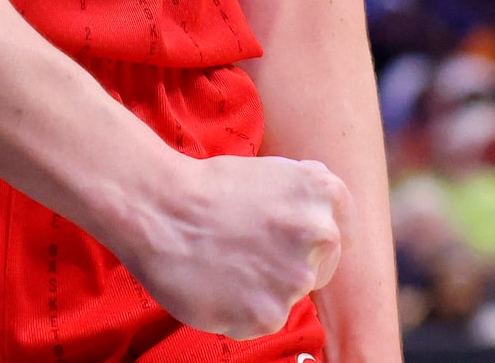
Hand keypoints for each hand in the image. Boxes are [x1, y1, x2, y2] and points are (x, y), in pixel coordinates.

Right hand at [112, 153, 344, 339]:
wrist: (158, 210)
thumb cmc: (204, 189)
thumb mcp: (271, 173)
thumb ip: (302, 202)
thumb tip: (318, 228)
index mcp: (321, 192)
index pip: (336, 228)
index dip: (309, 238)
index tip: (288, 242)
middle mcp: (320, 233)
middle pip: (320, 265)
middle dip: (289, 264)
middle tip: (247, 254)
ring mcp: (297, 277)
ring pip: (291, 295)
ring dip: (265, 289)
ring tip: (225, 265)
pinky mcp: (270, 313)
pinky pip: (264, 321)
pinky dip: (241, 311)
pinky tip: (216, 286)